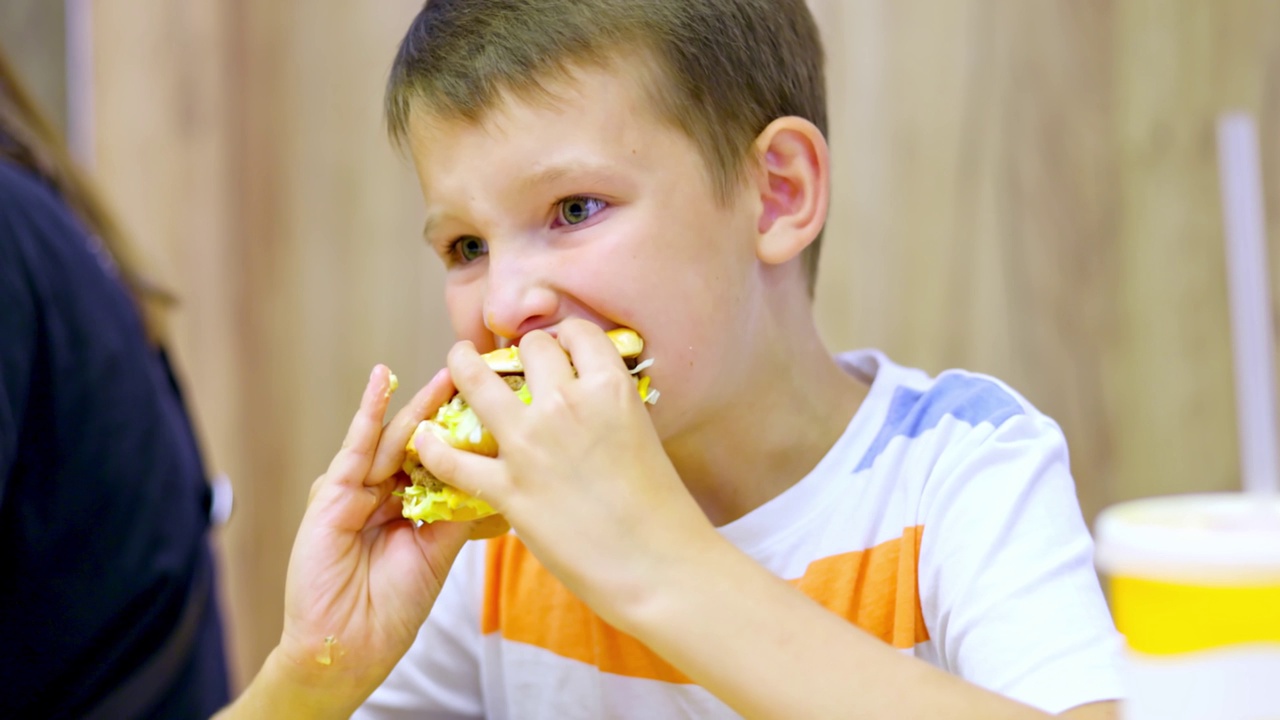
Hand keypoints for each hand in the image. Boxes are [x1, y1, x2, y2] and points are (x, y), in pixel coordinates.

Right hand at [259, 366, 476, 713]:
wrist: (351, 645)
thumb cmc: (393, 606)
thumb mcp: (438, 550)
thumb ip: (456, 510)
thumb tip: (495, 473)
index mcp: (409, 504)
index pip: (441, 457)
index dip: (465, 430)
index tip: (499, 401)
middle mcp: (383, 491)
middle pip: (420, 441)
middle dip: (448, 407)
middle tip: (479, 372)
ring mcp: (355, 489)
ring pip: (394, 438)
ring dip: (420, 404)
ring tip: (449, 370)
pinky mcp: (331, 492)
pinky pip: (355, 447)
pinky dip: (369, 413)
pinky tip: (384, 382)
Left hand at [415, 320, 716, 629]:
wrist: (658, 565)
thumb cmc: (663, 509)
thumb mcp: (644, 436)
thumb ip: (611, 409)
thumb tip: (591, 398)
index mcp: (610, 387)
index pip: (576, 333)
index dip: (565, 337)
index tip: (558, 348)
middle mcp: (566, 403)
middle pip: (530, 348)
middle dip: (522, 352)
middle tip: (516, 365)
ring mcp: (531, 444)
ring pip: (477, 381)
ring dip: (463, 366)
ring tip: (458, 360)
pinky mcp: (507, 488)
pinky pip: (454, 458)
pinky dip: (434, 447)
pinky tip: (426, 438)